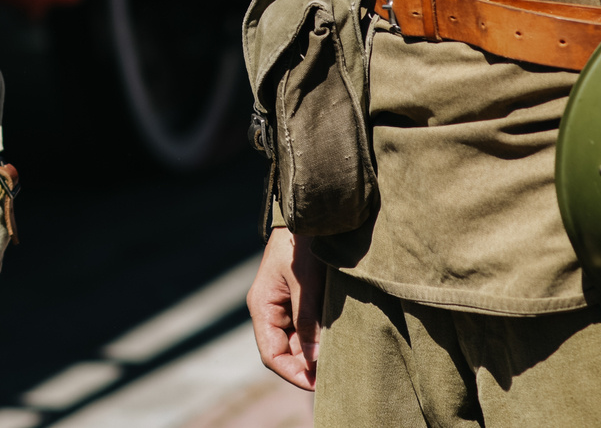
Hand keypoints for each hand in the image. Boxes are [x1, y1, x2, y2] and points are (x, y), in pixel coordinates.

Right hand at [249, 227, 324, 389]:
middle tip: (334, 376)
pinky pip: (303, 328)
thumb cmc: (302, 247)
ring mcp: (281, 305)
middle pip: (282, 351)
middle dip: (305, 366)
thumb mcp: (306, 284)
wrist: (309, 216)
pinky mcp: (295, 300)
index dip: (293, 374)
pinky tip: (335, 342)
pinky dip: (317, 338)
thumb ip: (308, 321)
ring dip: (313, 353)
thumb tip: (313, 359)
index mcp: (262, 307)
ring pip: (294, 342)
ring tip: (337, 361)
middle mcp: (268, 310)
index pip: (271, 355)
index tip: (318, 384)